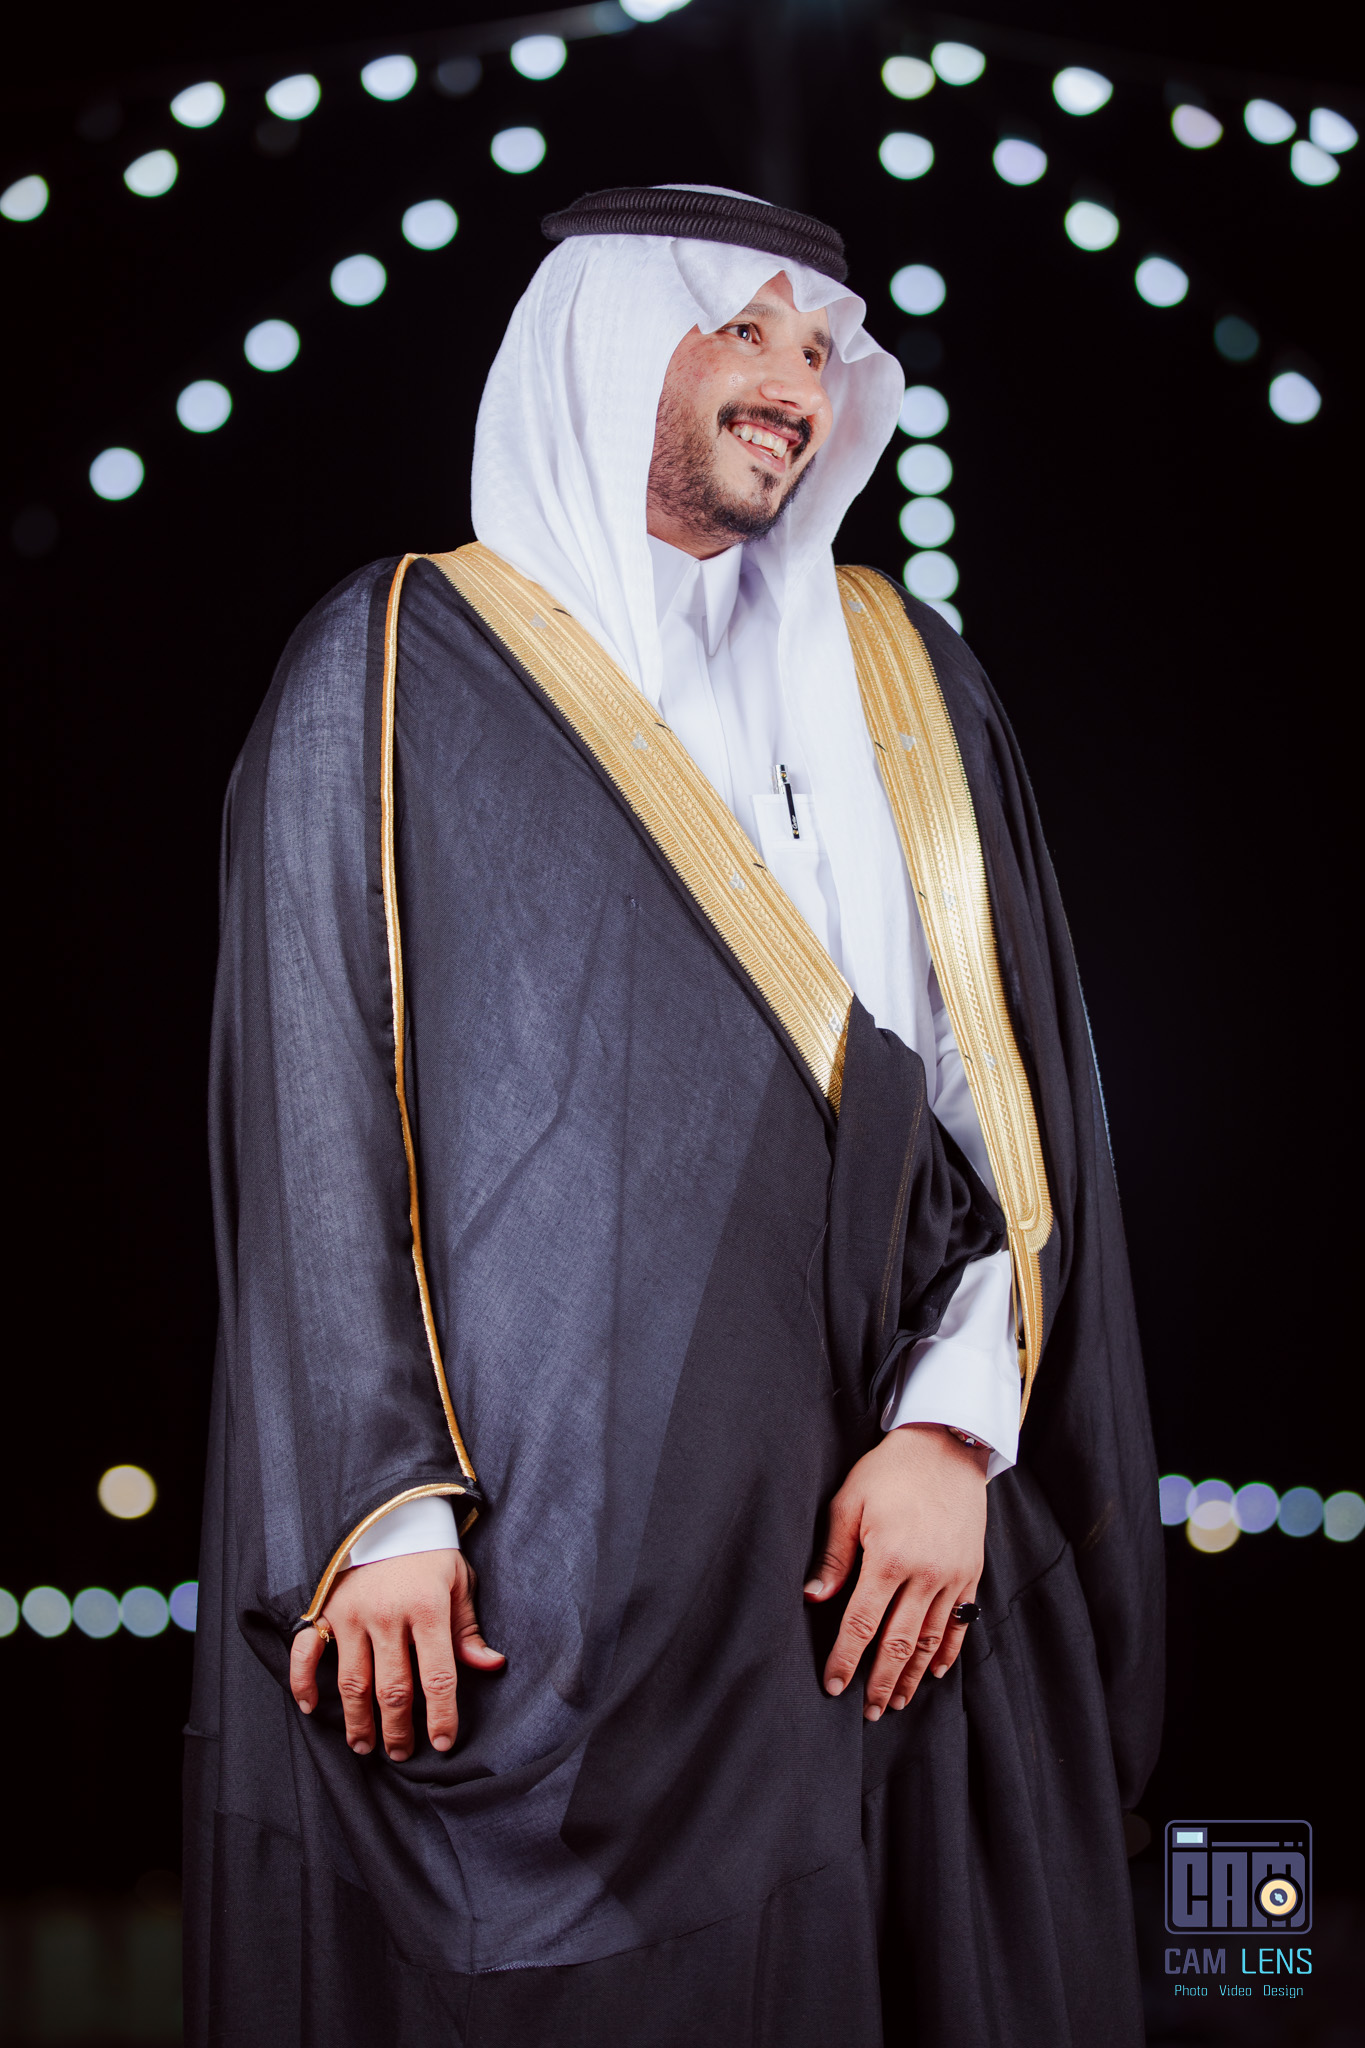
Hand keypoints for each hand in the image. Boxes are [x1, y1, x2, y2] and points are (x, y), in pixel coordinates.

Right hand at [289, 1549, 503, 1759]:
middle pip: (393, 1689)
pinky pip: (307, 1653)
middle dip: (399, 1730)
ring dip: (358, 1721)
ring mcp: (351, 1614)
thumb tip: (491, 1666)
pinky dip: (304, 1683)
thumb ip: (468, 1628)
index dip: (442, 1716)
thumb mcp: (458, 1582)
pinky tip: (312, 1708)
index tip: (444, 1743)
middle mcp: (388, 1615)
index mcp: (427, 1608)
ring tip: (365, 1745)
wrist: (388, 1511)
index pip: (438, 1677)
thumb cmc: (429, 1553)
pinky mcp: (326, 1610)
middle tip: (403, 1753)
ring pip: (353, 1683)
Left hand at [804, 1424, 987, 1718]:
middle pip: (899, 1643)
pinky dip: (947, 1652)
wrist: (947, 1445)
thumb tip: (811, 1599)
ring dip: (911, 1676)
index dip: (846, 1660)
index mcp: (889, 1559)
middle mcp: (925, 1574)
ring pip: (931, 1640)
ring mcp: (953, 1576)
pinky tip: (933, 1673)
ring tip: (894, 1701)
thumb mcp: (849, 1502)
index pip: (861, 1625)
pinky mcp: (971, 1572)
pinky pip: (961, 1623)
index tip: (833, 1686)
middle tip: (866, 1711)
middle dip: (879, 1681)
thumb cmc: (889, 1470)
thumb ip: (833, 1556)